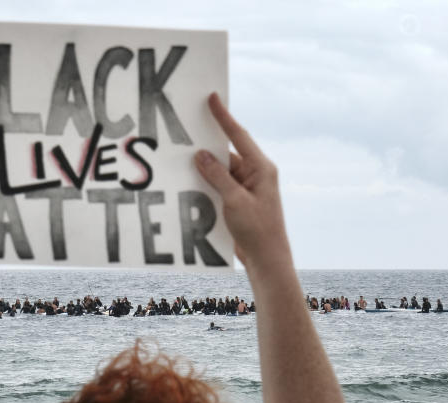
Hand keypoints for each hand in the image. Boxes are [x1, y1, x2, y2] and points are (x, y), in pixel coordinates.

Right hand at [194, 93, 290, 271]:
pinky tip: (189, 184)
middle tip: (187, 129)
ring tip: (181, 159)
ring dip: (203, 169)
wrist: (266, 259)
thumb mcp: (234, 201)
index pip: (239, 136)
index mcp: (262, 168)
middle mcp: (255, 174)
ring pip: (220, 171)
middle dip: (207, 145)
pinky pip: (218, 186)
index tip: (212, 98)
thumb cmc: (257, 230)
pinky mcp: (238, 201)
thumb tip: (200, 155)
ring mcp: (246, 188)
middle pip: (226, 152)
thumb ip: (217, 176)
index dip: (223, 117)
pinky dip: (205, 184)